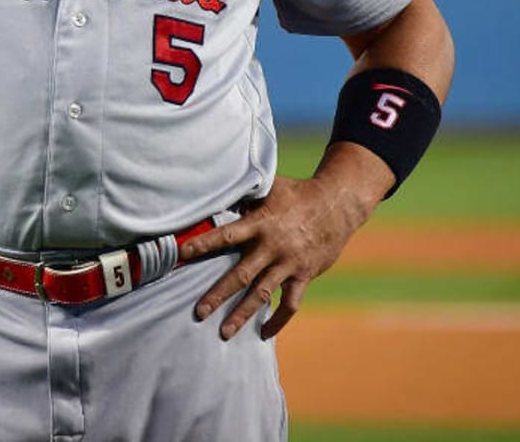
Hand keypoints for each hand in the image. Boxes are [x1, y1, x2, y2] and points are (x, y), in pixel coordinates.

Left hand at [179, 158, 384, 339]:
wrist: (337, 205)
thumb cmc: (297, 193)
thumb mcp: (269, 187)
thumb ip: (244, 196)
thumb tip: (217, 192)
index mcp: (260, 223)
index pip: (227, 235)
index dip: (204, 244)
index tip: (182, 253)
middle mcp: (273, 247)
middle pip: (241, 275)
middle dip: (218, 294)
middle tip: (198, 312)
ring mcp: (289, 264)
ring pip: (263, 294)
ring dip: (243, 314)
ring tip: (225, 332)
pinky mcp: (304, 275)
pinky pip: (290, 303)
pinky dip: (278, 320)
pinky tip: (264, 333)